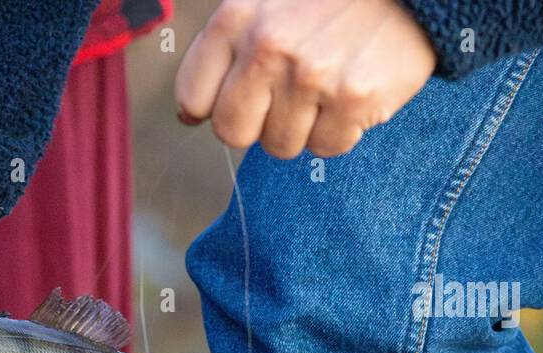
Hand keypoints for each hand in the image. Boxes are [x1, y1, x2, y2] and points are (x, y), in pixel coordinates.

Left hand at [175, 0, 435, 157]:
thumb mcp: (268, 1)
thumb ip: (226, 47)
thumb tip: (189, 114)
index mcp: (236, 18)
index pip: (194, 98)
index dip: (215, 108)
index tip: (240, 99)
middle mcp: (268, 47)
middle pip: (233, 132)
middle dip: (257, 123)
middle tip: (287, 97)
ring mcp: (311, 75)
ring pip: (281, 145)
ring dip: (303, 126)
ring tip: (326, 86)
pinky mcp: (353, 98)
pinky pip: (328, 147)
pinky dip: (341, 130)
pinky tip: (352, 93)